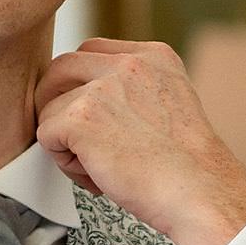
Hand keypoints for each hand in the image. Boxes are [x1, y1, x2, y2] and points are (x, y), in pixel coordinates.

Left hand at [35, 38, 245, 244]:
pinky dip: (66, 164)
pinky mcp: (81, 118)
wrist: (199, 192)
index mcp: (154, 56)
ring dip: (68, 143)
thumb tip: (92, 102)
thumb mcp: (170, 105)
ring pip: (51, 109)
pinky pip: (46, 136)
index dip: (82, 85)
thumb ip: (134, 91)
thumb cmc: (188, 167)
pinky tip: (98, 177)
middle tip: (75, 139)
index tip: (95, 116)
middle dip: (57, 103)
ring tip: (102, 168)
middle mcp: (128, 64)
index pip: (92, 52)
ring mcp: (102, 88)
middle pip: (62, 68)